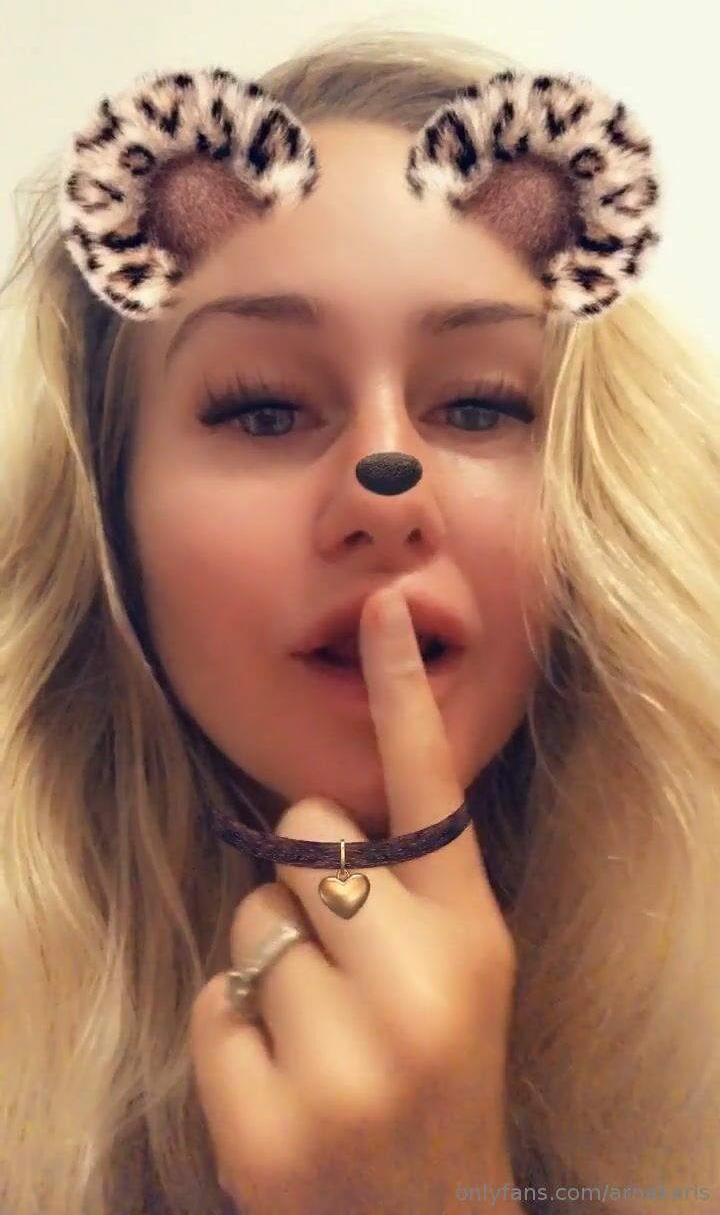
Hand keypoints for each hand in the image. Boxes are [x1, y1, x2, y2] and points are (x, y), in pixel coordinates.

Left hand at [190, 589, 521, 1214]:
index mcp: (469, 939)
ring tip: (318, 1032)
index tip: (383, 605)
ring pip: (248, 916)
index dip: (403, 691)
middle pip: (304, 840)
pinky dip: (233, 1031)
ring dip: (268, 964)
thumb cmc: (439, 1075)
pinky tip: (283, 1082)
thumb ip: (413, 889)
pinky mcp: (269, 1123)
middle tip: (343, 964)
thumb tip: (324, 819)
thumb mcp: (463, 974)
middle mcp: (418, 990)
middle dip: (306, 884)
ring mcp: (345, 1061)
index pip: (430, 792)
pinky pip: (212, 998)